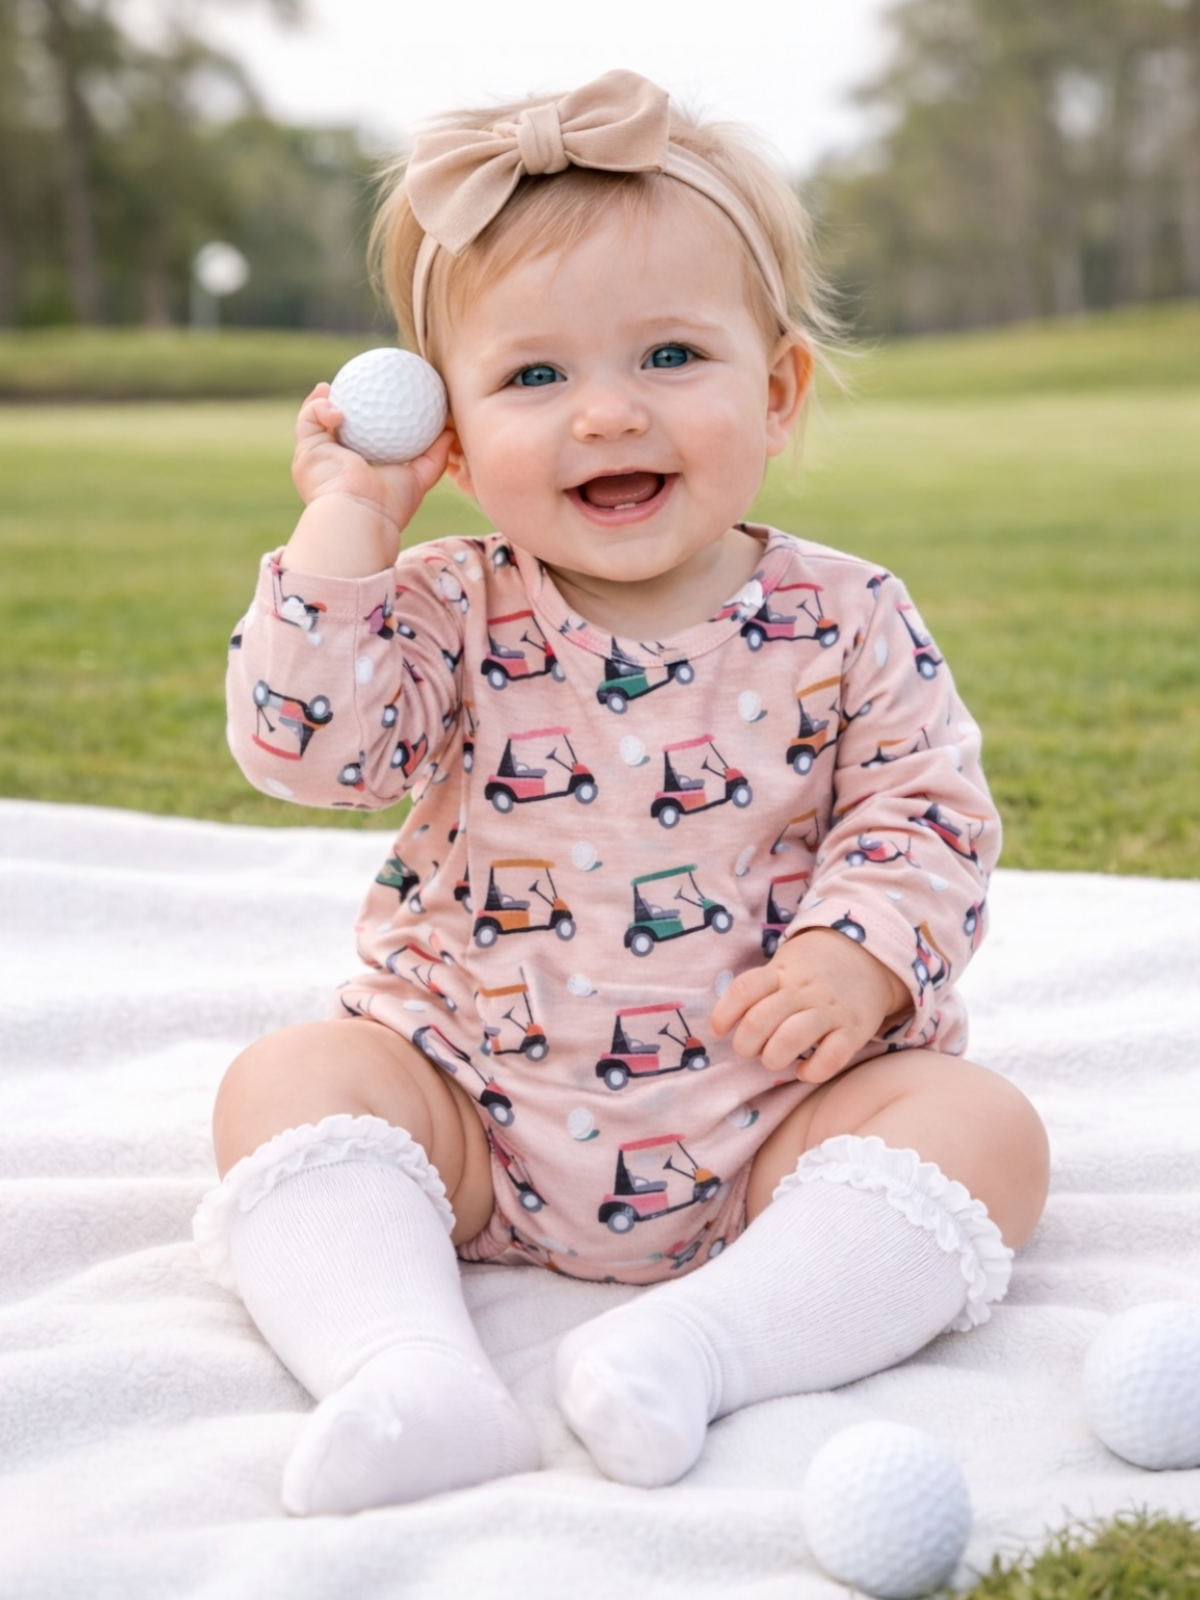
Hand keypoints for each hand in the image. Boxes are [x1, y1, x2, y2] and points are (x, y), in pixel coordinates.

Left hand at [283, 384, 454, 577]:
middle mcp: (374, 466)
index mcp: (348, 458)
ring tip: (433, 396)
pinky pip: (435, 459)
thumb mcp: (307, 443)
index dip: (360, 405)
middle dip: (398, 412)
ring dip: (429, 424)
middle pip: (390, 434)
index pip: (355, 427)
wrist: (352, 512)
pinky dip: (443, 442)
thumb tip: (328, 389)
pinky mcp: (416, 483)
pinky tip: (447, 419)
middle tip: (404, 385)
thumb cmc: (326, 479)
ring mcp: (397, 475)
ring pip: (418, 445)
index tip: (366, 382)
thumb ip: (311, 413)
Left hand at [710, 928, 910, 1083]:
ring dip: (772, 1058)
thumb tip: (724, 1023)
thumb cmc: (812, 969)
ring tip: (773, 1060)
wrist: (869, 955)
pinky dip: (812, 1071)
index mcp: (780, 972)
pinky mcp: (854, 1030)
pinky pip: (831, 1057)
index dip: (723, 1014)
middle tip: (749, 1050)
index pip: (743, 990)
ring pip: (791, 1038)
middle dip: (745, 1045)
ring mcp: (829, 1010)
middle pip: (759, 1020)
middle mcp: (802, 990)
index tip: (719, 1031)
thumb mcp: (783, 965)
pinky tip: (804, 1070)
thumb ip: (758, 989)